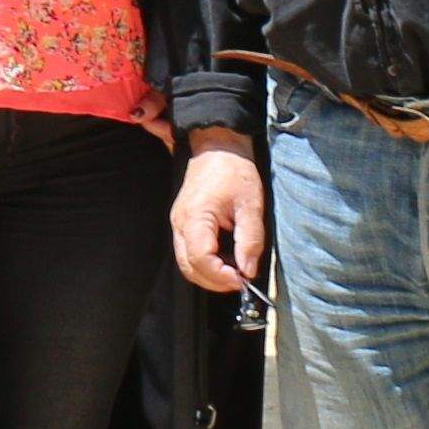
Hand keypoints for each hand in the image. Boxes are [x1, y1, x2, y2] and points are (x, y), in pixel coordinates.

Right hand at [169, 141, 266, 293]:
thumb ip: (250, 239)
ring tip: (234, 272)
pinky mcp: (182, 223)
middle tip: (240, 280)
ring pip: (186, 263)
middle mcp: (180, 224)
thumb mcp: (250, 204)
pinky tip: (224, 260)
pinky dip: (205, 263)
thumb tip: (248, 270)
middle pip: (188, 267)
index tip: (243, 279)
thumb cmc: (234, 171)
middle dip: (214, 281)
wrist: (217, 147)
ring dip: (209, 274)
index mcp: (195, 217)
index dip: (221, 276)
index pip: (200, 259)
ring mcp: (178, 224)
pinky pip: (188, 252)